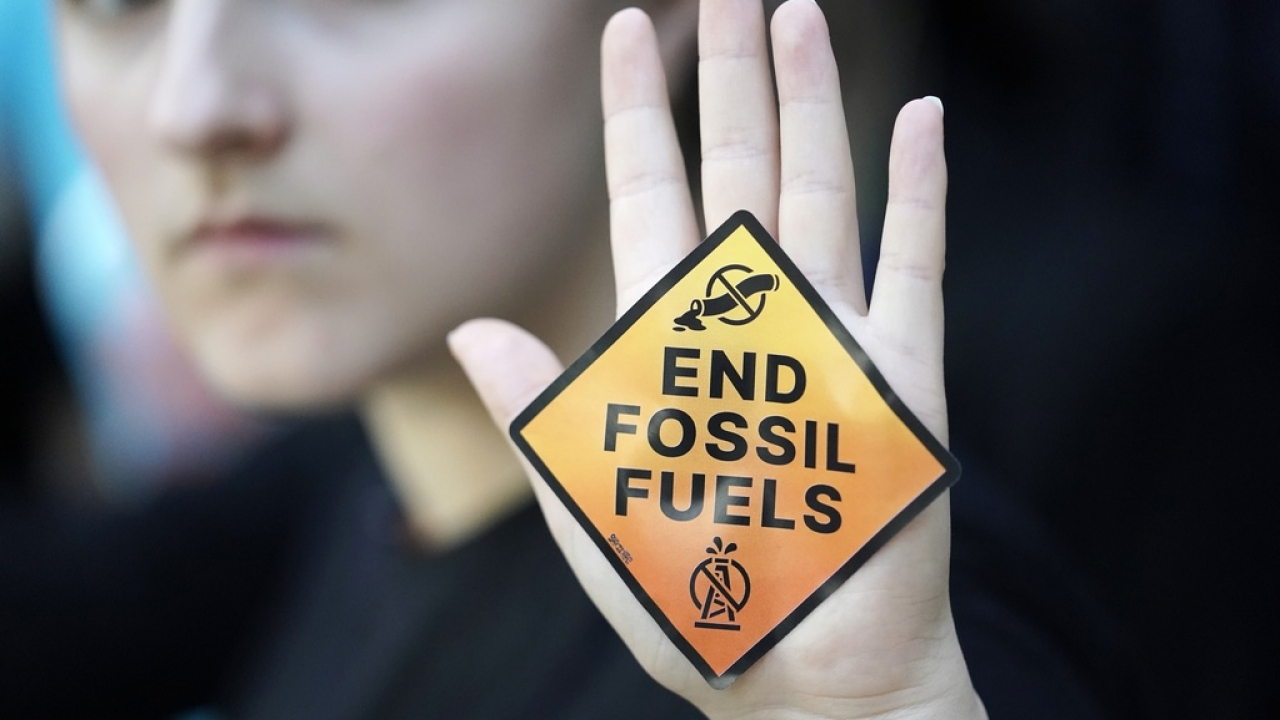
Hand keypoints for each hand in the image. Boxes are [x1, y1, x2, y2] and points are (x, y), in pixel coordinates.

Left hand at [450, 1, 984, 717]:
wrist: (796, 672)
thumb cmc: (689, 600)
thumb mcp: (593, 501)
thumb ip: (546, 410)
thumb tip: (477, 332)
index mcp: (670, 342)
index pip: (650, 198)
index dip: (639, 113)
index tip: (629, 28)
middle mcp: (749, 321)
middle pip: (737, 171)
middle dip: (733, 76)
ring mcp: (829, 339)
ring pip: (816, 193)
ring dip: (813, 105)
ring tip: (803, 17)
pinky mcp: (900, 377)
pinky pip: (911, 266)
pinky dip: (916, 195)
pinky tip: (915, 121)